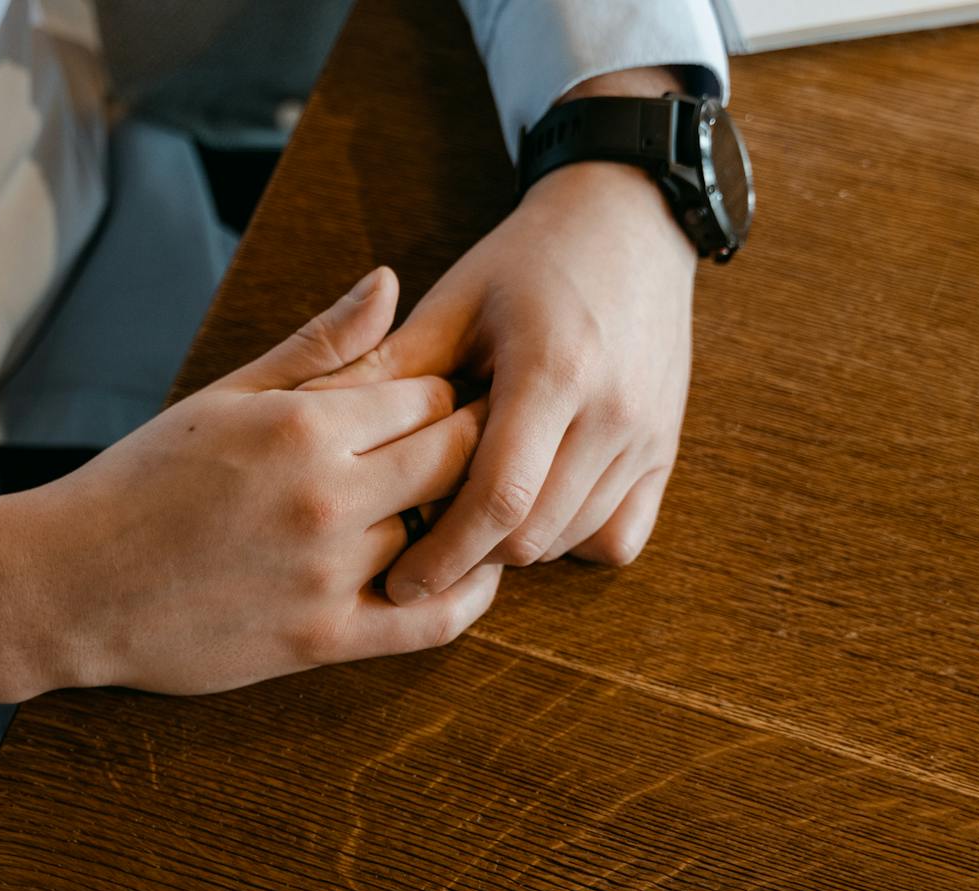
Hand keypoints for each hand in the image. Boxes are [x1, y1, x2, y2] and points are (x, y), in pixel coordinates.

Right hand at [0, 267, 498, 701]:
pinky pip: (432, 620)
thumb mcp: (226, 398)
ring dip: (464, 519)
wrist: (66, 586)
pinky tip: (471, 575)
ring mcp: (326, 574)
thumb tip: (391, 281)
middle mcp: (324, 498)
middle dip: (473, 449)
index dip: (447, 396)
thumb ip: (319, 345)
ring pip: (447, 534)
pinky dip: (468, 596)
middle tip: (482, 447)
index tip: (447, 404)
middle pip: (457, 458)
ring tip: (469, 504)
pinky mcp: (321, 641)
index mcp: (301, 425)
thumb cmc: (140, 482)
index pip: (430, 395)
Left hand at [307, 71, 697, 602]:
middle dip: (470, 558)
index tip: (397, 579)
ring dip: (513, 549)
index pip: (498, 498)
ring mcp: (648, 437)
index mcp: (553, 371)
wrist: (631, 223)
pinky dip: (569, 541)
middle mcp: (612, 412)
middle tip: (421, 553)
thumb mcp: (454, 300)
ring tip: (466, 523)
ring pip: (569, 542)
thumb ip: (391, 368)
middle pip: (532, 535)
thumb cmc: (529, 260)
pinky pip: (617, 538)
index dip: (443, 553)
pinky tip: (531, 509)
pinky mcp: (666, 453)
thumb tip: (312, 420)